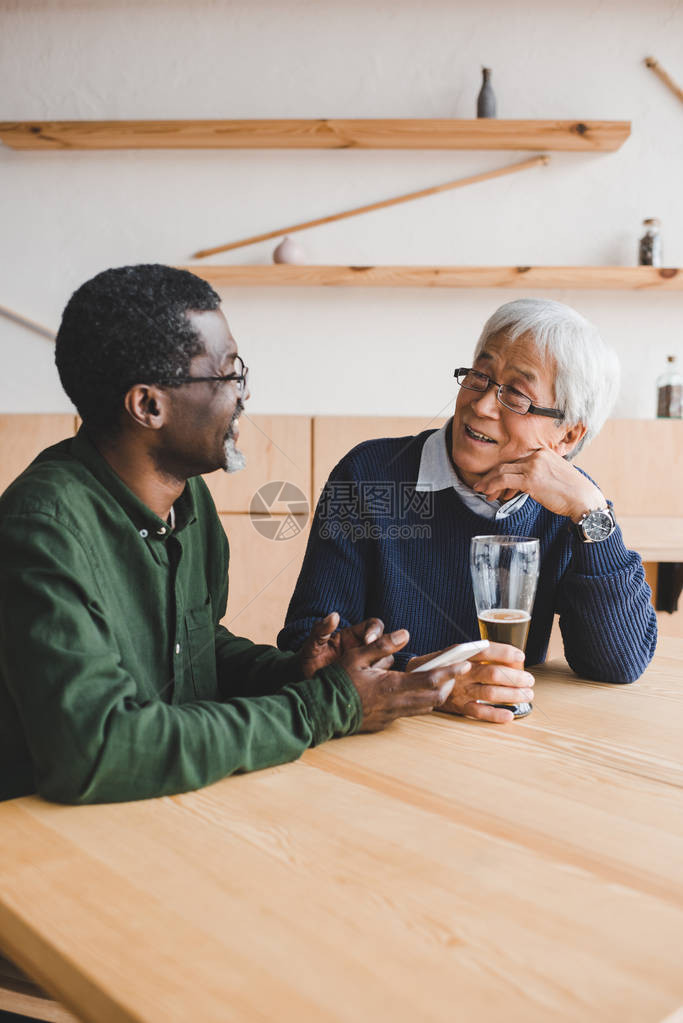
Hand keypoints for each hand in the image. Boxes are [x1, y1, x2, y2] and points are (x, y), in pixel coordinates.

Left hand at [298, 611, 383, 678]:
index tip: (369, 641)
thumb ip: (321, 630)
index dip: (376, 631)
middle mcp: (363, 649)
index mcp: (353, 635)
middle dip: (383, 651)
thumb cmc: (308, 659)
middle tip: (373, 662)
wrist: (305, 681)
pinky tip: (371, 688)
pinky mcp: (368, 682)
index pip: (374, 626)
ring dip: (382, 669)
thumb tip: (334, 616)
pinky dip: (381, 682)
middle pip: (386, 644)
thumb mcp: (312, 644)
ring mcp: (367, 666)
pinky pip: (381, 680)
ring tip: (371, 676)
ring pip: (387, 663)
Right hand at [339, 629, 468, 731]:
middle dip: (448, 685)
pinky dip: (418, 701)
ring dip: (435, 694)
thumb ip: (382, 645)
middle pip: (434, 698)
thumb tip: (404, 633)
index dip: (450, 672)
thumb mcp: (357, 656)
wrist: (321, 711)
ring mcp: (391, 716)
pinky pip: (409, 712)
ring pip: (424, 707)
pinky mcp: (385, 723)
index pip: (430, 680)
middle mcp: (395, 704)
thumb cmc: (337, 681)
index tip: (464, 664)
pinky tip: (413, 691)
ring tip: (439, 680)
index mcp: (391, 686)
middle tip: (455, 672)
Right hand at [408, 642, 533, 723]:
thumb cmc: (440, 664)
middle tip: (530, 680)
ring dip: (511, 695)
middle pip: (492, 674)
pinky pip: (478, 712)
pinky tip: (509, 716)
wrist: (413, 679)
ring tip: (527, 696)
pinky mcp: (457, 706)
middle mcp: (461, 671)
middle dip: (515, 678)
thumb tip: (508, 656)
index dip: (505, 653)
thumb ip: (476, 654)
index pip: (486, 651)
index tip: (521, 657)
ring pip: (489, 692)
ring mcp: (459, 690)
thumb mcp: (455, 653)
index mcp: (461, 655)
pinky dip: (494, 715)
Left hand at [472, 447, 605, 521]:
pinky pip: (504, 481)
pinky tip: (488, 493)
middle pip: (507, 464)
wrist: (585, 501)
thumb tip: (521, 485)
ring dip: (489, 483)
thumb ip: (539, 474)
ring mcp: (534, 466)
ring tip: (481, 491)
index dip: (503, 472)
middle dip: (492, 477)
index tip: (496, 484)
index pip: (516, 460)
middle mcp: (537, 456)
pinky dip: (493, 486)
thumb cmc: (572, 493)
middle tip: (483, 487)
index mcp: (543, 452)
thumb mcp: (554, 476)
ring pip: (502, 471)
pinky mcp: (531, 479)